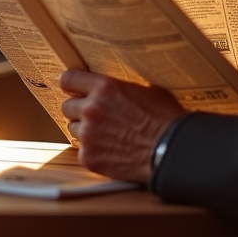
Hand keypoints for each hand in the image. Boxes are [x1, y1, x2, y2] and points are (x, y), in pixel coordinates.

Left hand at [59, 69, 185, 183]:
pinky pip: (82, 150)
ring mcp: (88, 135)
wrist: (170, 151)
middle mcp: (92, 109)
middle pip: (67, 106)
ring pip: (73, 129)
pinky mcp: (89, 157)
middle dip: (79, 110)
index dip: (72, 85)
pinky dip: (93, 150)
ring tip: (107, 134)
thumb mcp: (147, 89)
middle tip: (96, 116)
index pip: (68, 79)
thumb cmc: (165, 119)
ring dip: (85, 130)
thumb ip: (122, 86)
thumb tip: (114, 84)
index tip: (76, 89)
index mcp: (104, 87)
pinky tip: (111, 150)